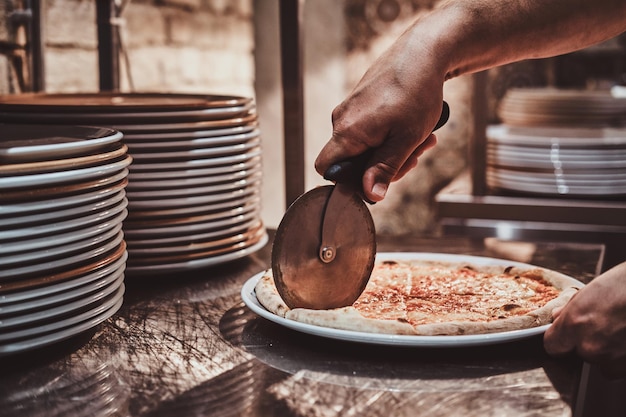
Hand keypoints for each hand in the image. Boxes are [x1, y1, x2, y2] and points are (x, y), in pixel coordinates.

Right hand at [314, 23, 446, 202]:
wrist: (423, 52)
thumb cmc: (416, 93)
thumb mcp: (406, 139)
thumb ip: (385, 169)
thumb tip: (370, 196)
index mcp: (347, 132)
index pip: (327, 170)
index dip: (348, 182)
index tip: (377, 179)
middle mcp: (341, 120)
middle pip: (351, 161)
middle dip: (382, 165)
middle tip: (412, 157)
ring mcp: (349, 109)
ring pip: (364, 145)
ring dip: (392, 149)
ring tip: (420, 138)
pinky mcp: (360, 101)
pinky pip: (369, 129)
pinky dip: (390, 134)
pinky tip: (412, 126)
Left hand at [544, 262, 625, 378]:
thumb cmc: (624, 285)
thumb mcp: (590, 290)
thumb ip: (570, 309)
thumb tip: (557, 317)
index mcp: (574, 325)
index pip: (552, 346)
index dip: (559, 341)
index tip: (565, 337)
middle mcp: (590, 346)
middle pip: (580, 354)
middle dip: (588, 342)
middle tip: (604, 325)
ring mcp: (612, 358)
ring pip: (603, 363)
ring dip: (609, 351)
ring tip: (621, 329)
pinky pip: (620, 368)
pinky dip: (623, 357)